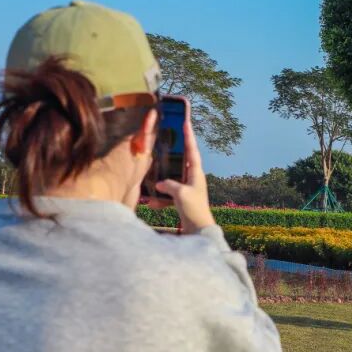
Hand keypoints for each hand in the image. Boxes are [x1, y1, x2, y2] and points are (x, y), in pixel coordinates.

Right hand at [154, 115, 216, 233]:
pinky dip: (161, 194)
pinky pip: (170, 191)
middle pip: (184, 158)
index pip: (192, 150)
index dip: (189, 136)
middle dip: (177, 148)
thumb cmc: (194, 209)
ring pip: (175, 174)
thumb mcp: (181, 194)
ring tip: (157, 163)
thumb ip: (170, 185)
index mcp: (196, 173)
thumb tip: (159, 183)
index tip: (186, 121)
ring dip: (166, 171)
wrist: (199, 230)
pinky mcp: (182, 198)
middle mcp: (193, 178)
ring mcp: (188, 188)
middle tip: (171, 135)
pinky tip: (152, 201)